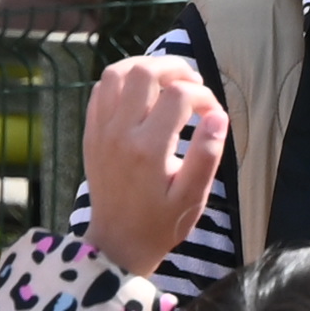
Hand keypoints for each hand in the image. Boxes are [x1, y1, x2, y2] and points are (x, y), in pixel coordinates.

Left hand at [82, 52, 227, 275]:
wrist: (117, 243)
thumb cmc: (160, 223)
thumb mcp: (192, 198)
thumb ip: (207, 155)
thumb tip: (218, 116)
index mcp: (149, 150)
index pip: (179, 96)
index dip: (204, 96)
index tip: (213, 112)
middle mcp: (120, 134)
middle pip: (144, 72)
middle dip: (175, 69)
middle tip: (193, 84)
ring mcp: (101, 131)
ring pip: (117, 73)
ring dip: (145, 67)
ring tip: (167, 80)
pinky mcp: (91, 133)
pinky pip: (102, 90)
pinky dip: (123, 81)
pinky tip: (142, 94)